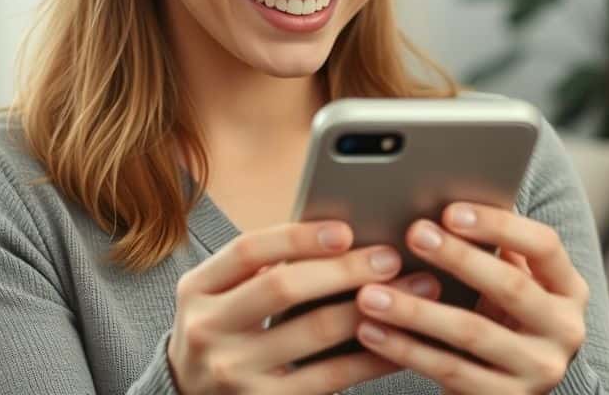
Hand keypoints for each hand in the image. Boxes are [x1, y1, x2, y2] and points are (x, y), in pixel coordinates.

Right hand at [166, 220, 436, 393]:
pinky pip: (330, 378)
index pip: (248, 251)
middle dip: (343, 270)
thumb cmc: (222, 332)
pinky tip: (398, 341)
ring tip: (412, 292)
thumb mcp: (219, 296)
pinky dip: (369, 357)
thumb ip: (259, 268)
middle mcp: (207, 330)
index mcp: (196, 289)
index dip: (298, 238)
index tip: (345, 230)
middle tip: (390, 258)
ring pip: (314, 334)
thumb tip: (340, 236)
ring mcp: (234, 372)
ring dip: (370, 309)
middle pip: (283, 288)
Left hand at [352, 203, 589, 394]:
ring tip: (370, 292)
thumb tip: (440, 196)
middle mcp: (565, 331)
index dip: (498, 225)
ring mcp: (539, 371)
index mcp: (568, 289)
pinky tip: (371, 331)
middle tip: (413, 233)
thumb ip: (489, 250)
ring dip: (415, 309)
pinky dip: (406, 349)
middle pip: (511, 286)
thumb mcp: (504, 285)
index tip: (450, 210)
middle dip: (458, 257)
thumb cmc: (496, 318)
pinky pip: (450, 371)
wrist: (504, 390)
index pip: (544, 245)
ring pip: (472, 332)